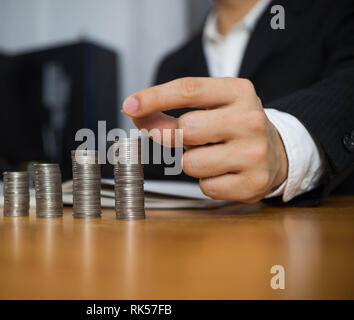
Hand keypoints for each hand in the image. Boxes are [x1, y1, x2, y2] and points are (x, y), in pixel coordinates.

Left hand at [122, 77, 287, 202]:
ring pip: (191, 163)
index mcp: (239, 91)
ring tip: (215, 156)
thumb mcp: (209, 109)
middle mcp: (251, 119)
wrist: (277, 153)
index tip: (129, 105)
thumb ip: (171, 112)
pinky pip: (205, 186)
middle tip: (195, 138)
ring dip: (193, 162)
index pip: (188, 89)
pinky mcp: (253, 183)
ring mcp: (255, 153)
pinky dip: (207, 182)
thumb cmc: (233, 127)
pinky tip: (225, 172)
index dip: (154, 97)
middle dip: (179, 136)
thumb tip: (135, 114)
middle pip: (186, 128)